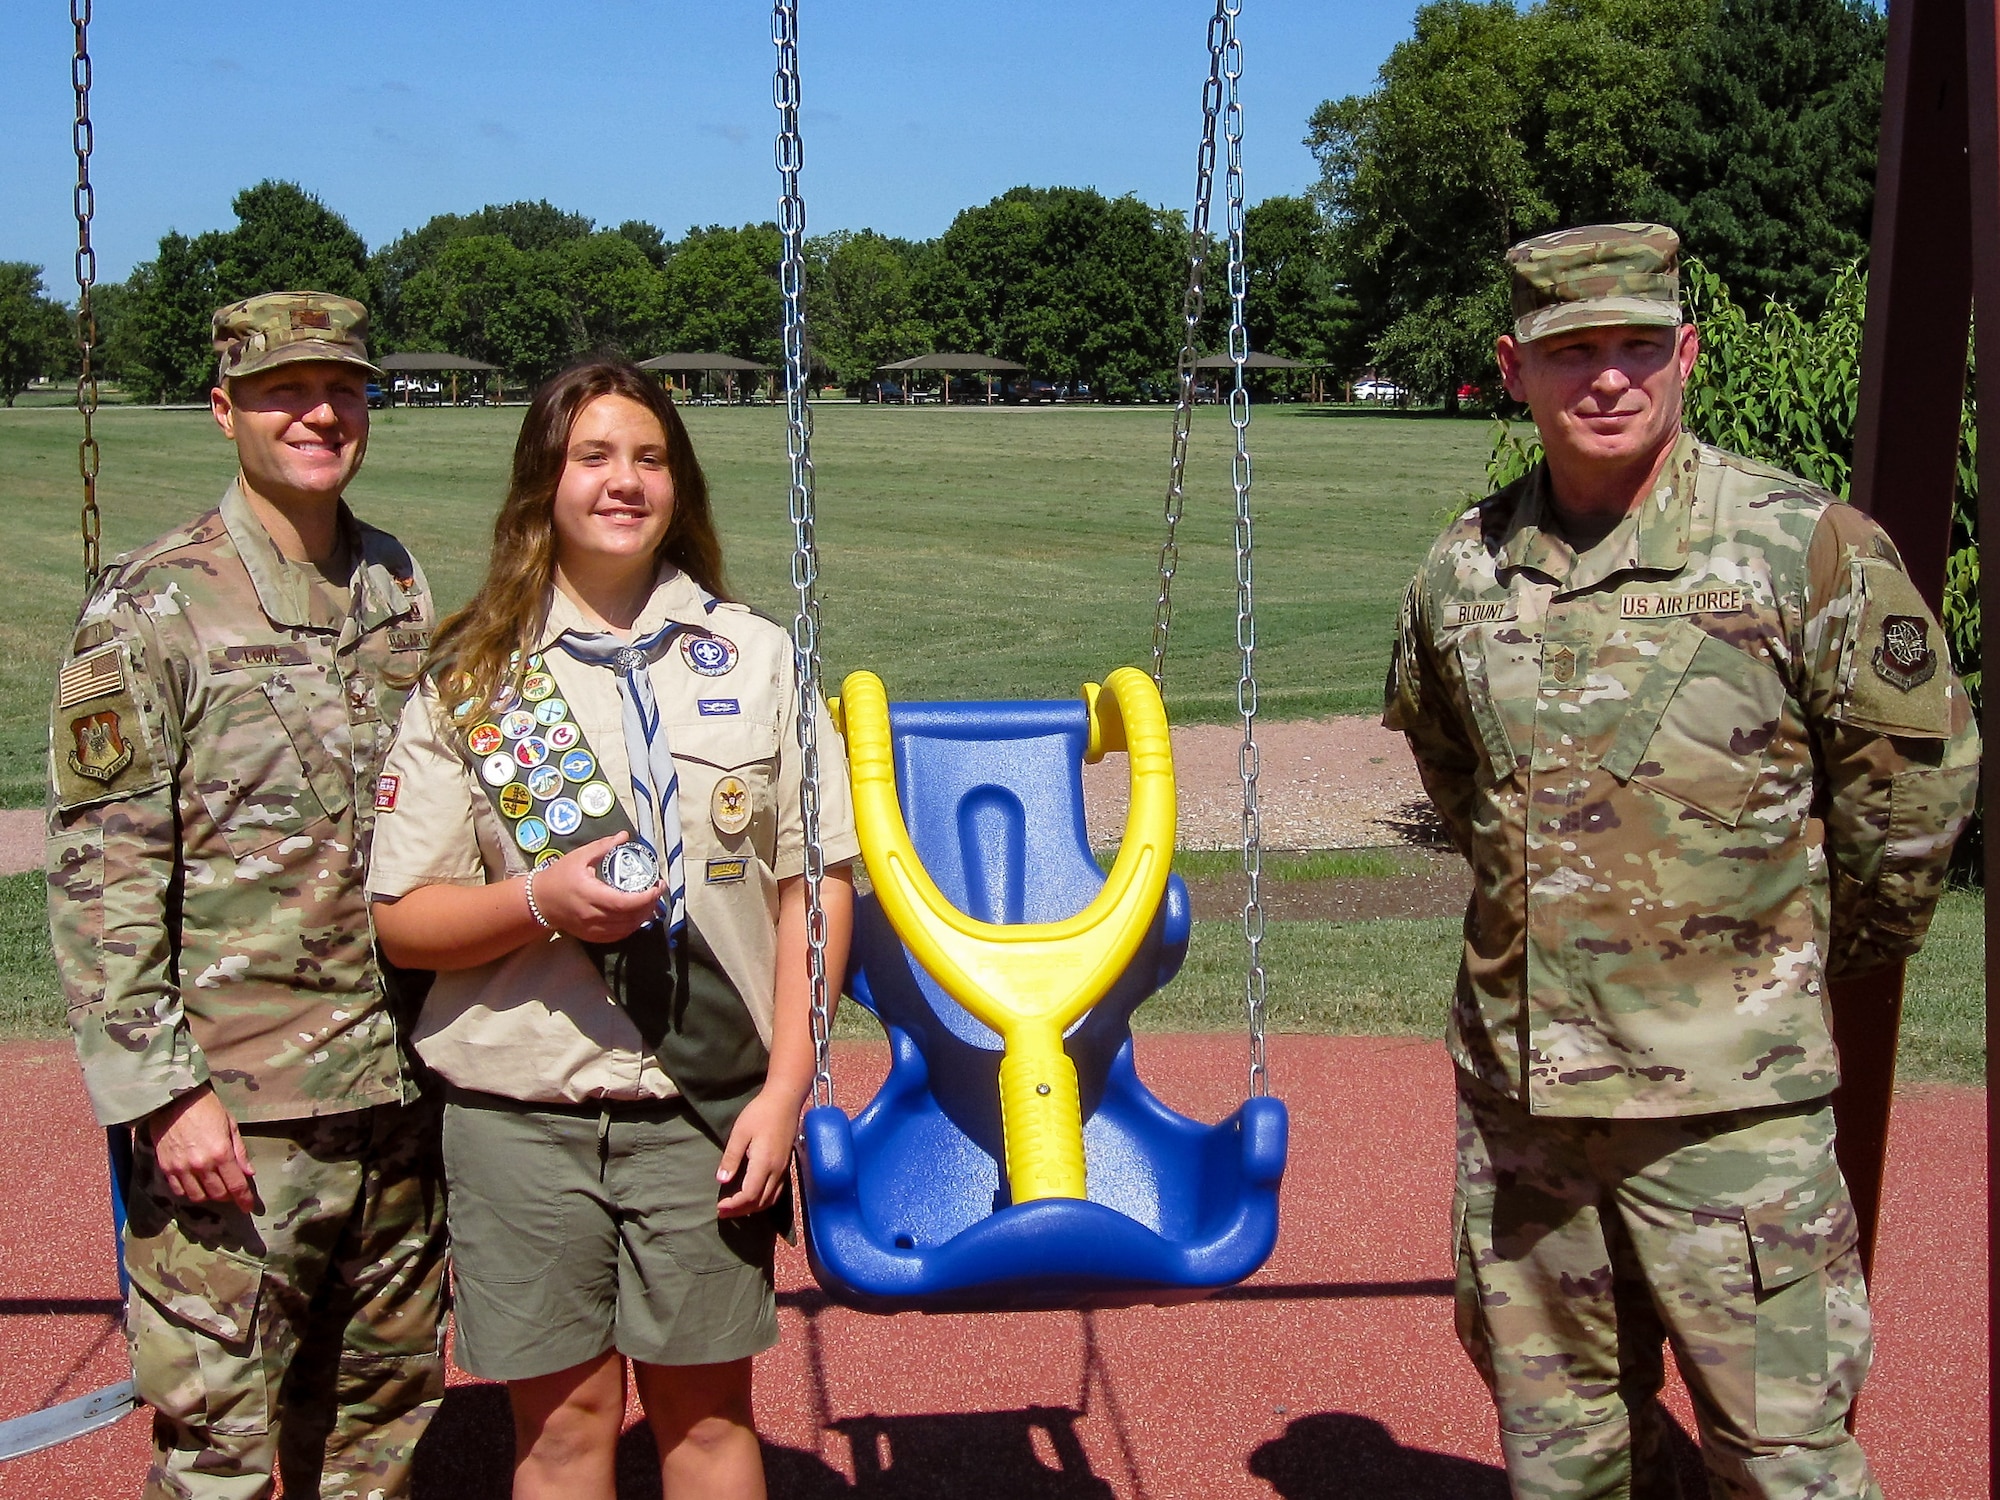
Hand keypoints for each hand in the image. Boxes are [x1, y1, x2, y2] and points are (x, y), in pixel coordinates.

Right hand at [147, 1086, 256, 1211]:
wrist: (172, 1099)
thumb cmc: (206, 1107)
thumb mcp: (230, 1124)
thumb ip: (239, 1151)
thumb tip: (249, 1173)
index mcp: (221, 1153)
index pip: (236, 1185)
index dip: (244, 1199)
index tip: (249, 1207)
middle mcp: (201, 1165)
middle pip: (217, 1194)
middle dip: (228, 1196)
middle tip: (232, 1191)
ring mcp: (181, 1168)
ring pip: (197, 1196)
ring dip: (209, 1196)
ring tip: (214, 1187)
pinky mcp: (166, 1167)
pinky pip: (178, 1190)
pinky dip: (189, 1192)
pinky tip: (195, 1185)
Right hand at [529, 832, 664, 942]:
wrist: (539, 901)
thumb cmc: (559, 877)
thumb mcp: (579, 857)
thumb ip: (603, 846)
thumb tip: (624, 836)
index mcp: (590, 894)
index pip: (624, 902)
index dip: (645, 897)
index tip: (657, 886)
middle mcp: (592, 915)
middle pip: (629, 917)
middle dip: (649, 905)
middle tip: (657, 891)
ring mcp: (592, 929)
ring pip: (626, 928)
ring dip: (643, 916)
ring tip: (650, 901)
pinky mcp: (591, 936)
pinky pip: (618, 936)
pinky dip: (631, 926)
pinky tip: (637, 915)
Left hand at [715, 1084, 806, 1218]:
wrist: (785, 1100)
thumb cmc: (760, 1113)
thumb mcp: (740, 1133)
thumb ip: (731, 1158)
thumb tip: (722, 1180)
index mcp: (764, 1164)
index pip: (749, 1195)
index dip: (734, 1205)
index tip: (719, 1206)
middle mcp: (776, 1171)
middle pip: (760, 1202)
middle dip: (740, 1211)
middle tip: (722, 1212)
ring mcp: (783, 1169)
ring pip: (770, 1199)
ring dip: (753, 1208)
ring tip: (736, 1209)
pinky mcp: (786, 1165)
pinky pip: (777, 1192)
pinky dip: (764, 1201)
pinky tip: (754, 1197)